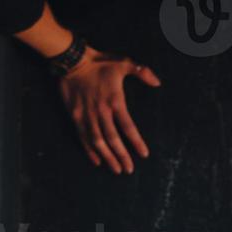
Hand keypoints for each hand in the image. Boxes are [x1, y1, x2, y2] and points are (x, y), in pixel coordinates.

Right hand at [57, 45, 160, 173]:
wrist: (73, 61)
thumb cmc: (100, 62)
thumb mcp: (124, 62)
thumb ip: (142, 72)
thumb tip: (158, 83)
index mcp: (115, 101)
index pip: (128, 127)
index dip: (136, 142)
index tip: (144, 154)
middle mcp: (101, 112)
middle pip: (113, 139)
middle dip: (122, 156)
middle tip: (129, 169)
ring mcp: (87, 115)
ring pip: (98, 142)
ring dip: (107, 157)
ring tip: (116, 169)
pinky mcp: (75, 116)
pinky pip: (83, 137)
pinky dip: (89, 151)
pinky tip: (96, 161)